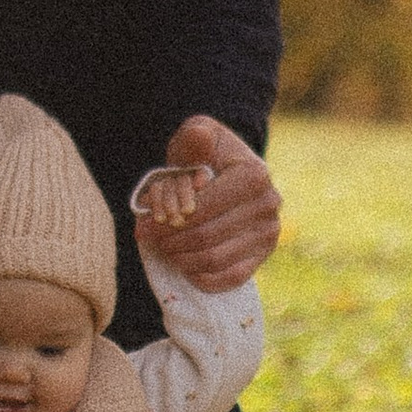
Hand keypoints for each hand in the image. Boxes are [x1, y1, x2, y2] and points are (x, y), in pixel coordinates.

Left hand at [150, 117, 280, 290]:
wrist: (227, 172)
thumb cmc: (205, 153)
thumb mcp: (197, 134)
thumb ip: (195, 135)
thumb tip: (199, 139)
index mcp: (254, 175)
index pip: (202, 209)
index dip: (167, 221)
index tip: (143, 224)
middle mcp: (268, 205)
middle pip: (206, 237)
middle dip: (170, 241)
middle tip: (149, 238)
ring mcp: (269, 233)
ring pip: (215, 259)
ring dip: (181, 259)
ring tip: (164, 248)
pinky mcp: (263, 255)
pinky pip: (230, 278)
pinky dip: (201, 277)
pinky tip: (184, 264)